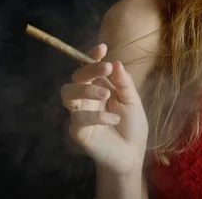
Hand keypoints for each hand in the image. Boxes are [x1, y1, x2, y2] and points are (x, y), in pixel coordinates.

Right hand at [60, 44, 148, 174]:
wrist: (132, 153)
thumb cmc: (132, 125)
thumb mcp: (132, 101)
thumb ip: (124, 83)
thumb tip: (116, 63)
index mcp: (101, 87)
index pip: (90, 68)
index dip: (92, 56)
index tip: (102, 48)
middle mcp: (87, 97)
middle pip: (76, 77)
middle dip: (89, 69)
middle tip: (106, 68)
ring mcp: (80, 113)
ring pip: (68, 94)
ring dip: (86, 89)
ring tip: (106, 93)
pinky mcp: (78, 131)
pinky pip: (80, 118)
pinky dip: (97, 116)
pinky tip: (113, 118)